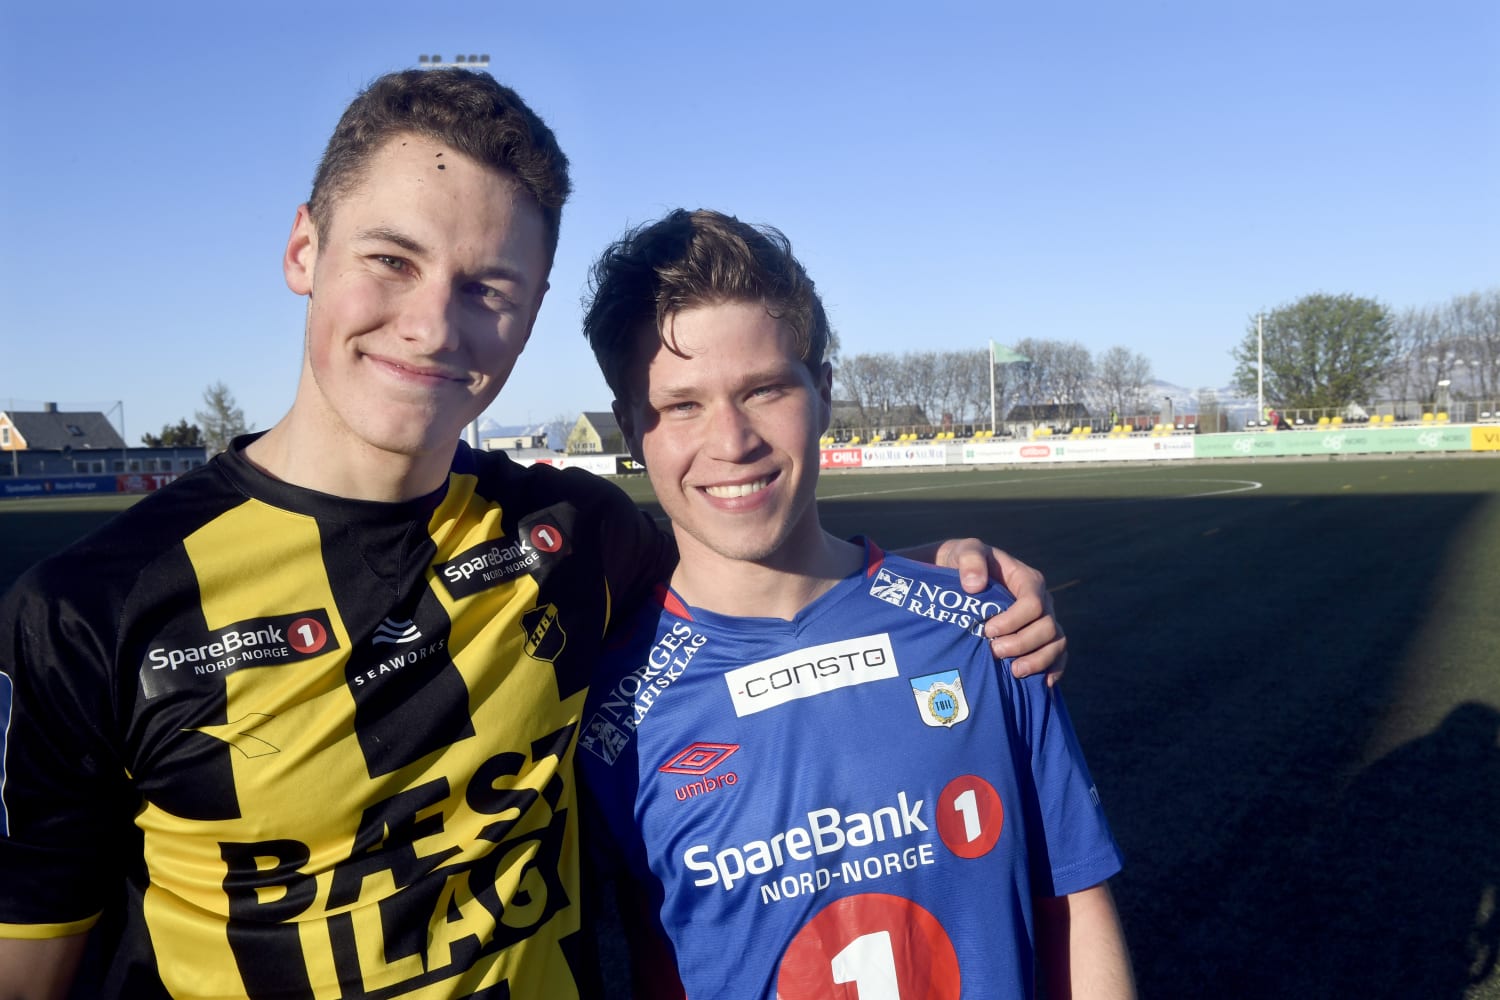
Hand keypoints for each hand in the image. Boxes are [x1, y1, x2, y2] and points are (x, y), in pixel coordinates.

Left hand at [934, 538, 1066, 684]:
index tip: (987, 630)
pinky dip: (1054, 669)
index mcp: (1028, 580)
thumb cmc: (965, 564)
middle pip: (1047, 627)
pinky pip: (1057, 655)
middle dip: (1022, 643)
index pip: (1033, 603)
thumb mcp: (965, 552)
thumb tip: (975, 585)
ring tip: (1014, 672)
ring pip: (1056, 643)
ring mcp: (1043, 621)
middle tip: (994, 651)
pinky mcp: (1039, 638)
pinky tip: (1044, 684)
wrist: (962, 578)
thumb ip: (970, 561)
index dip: (1014, 620)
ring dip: (1039, 660)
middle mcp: (1042, 601)